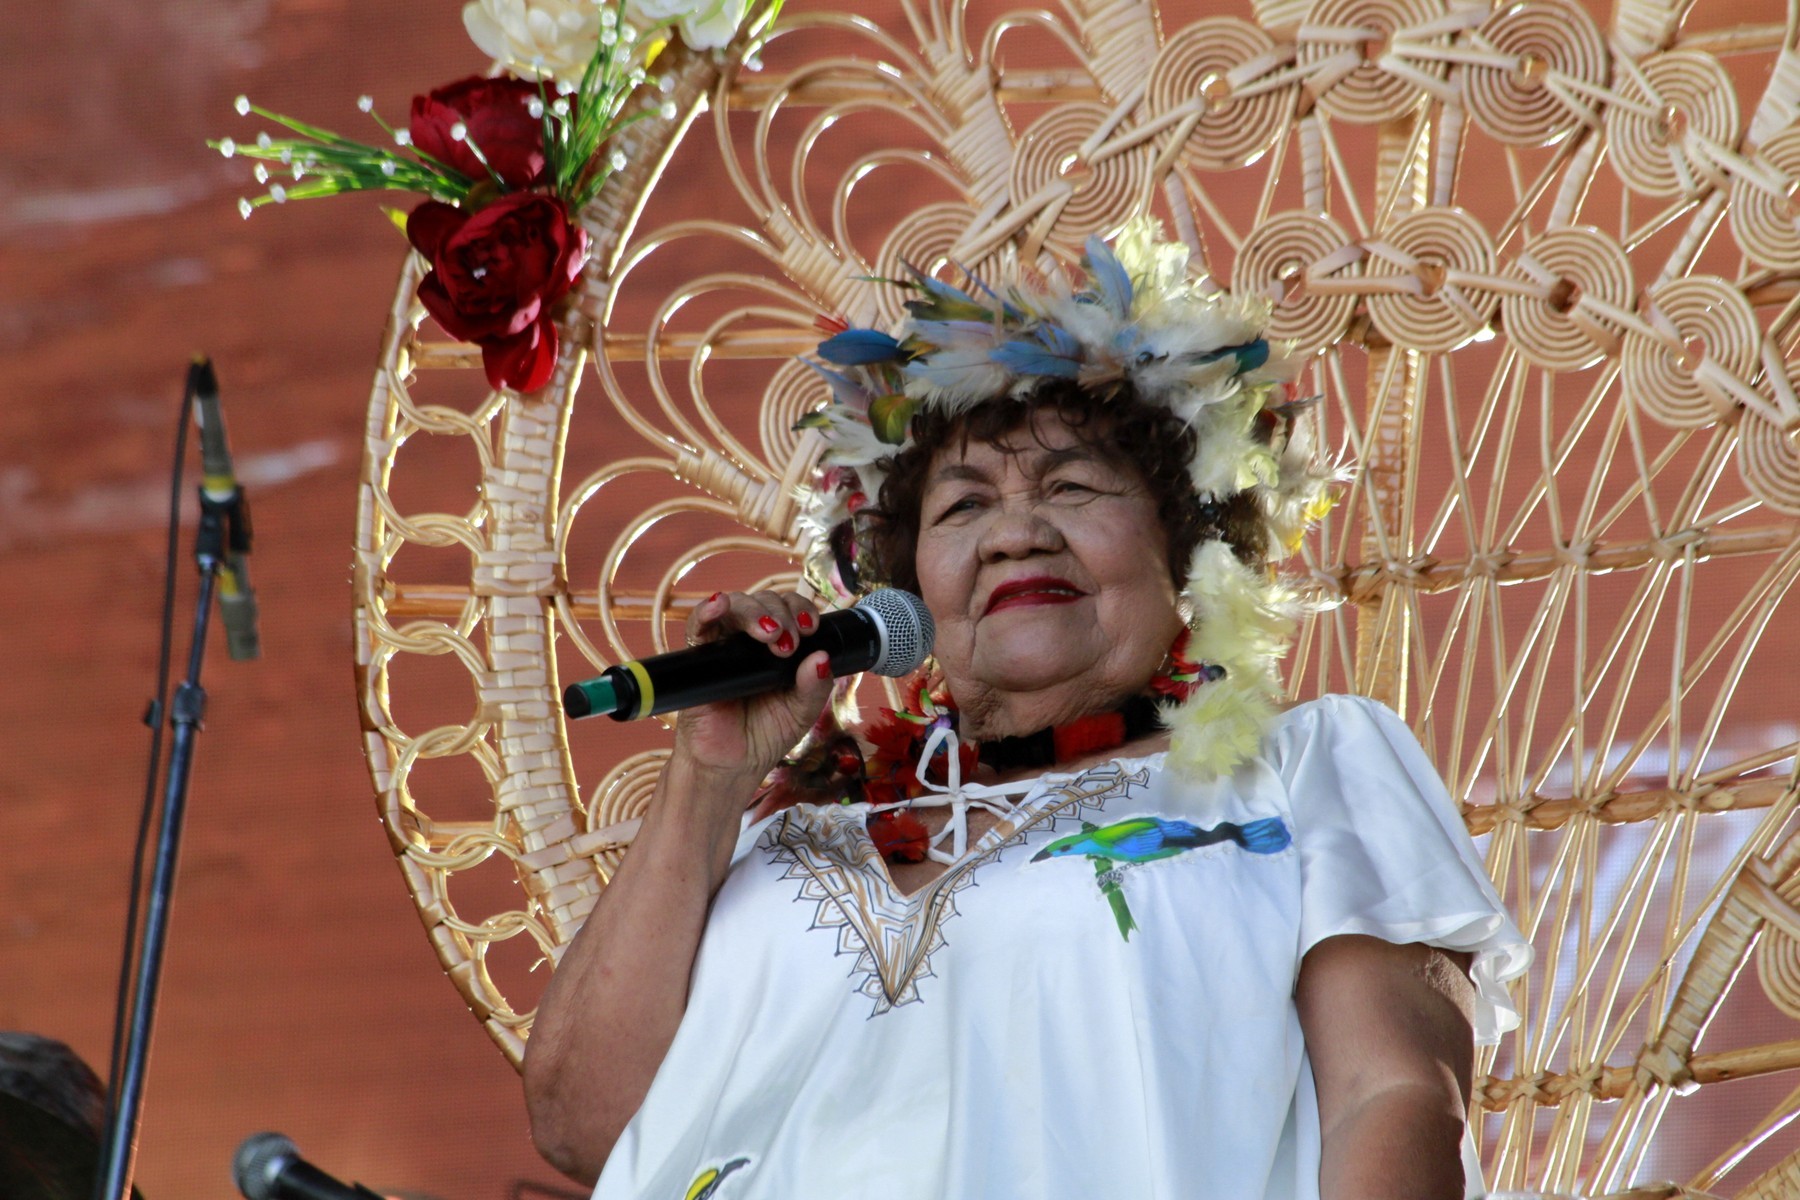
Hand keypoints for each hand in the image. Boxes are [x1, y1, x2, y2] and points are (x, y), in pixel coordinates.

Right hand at [666, 590, 834, 807]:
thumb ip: (815, 687)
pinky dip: (707, 609)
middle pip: (764, 601)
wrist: (731, 766)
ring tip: (769, 634)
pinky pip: (698, 626)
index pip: (790, 610)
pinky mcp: (699, 657)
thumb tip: (822, 657)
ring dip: (754, 611)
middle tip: (789, 641)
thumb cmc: (765, 736)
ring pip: (735, 606)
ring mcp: (724, 646)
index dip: (802, 609)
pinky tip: (719, 604)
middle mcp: (750, 641)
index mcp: (778, 647)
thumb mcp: (801, 712)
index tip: (811, 627)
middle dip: (782, 613)